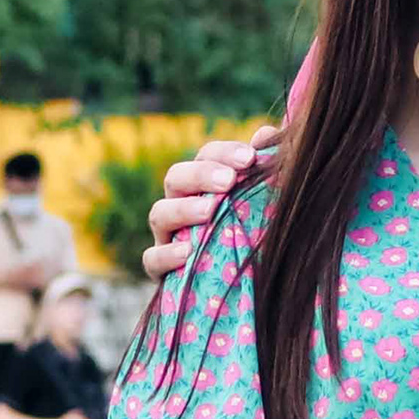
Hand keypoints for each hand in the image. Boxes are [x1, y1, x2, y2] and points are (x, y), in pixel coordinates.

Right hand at [143, 126, 276, 281]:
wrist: (242, 285)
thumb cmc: (252, 234)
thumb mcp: (262, 202)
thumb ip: (264, 169)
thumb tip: (267, 134)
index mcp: (205, 183)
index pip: (207, 155)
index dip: (225, 152)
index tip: (250, 158)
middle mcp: (181, 204)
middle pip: (176, 177)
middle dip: (201, 175)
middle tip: (229, 181)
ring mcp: (168, 236)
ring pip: (159, 213)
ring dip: (183, 210)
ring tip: (209, 212)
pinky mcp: (162, 270)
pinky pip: (151, 259)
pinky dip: (165, 255)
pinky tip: (186, 253)